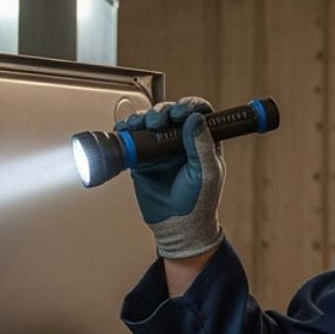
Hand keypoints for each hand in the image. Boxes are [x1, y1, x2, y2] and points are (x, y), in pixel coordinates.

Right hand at [119, 97, 224, 258]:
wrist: (177, 226)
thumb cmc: (198, 203)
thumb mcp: (207, 173)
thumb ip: (203, 145)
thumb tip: (196, 119)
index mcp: (202, 142)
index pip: (199, 113)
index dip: (189, 106)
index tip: (181, 113)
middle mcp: (181, 141)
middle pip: (171, 113)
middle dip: (163, 111)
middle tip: (159, 121)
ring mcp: (161, 148)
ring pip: (151, 121)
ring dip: (145, 117)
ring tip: (143, 125)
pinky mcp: (143, 158)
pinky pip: (134, 138)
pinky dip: (128, 130)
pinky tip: (127, 129)